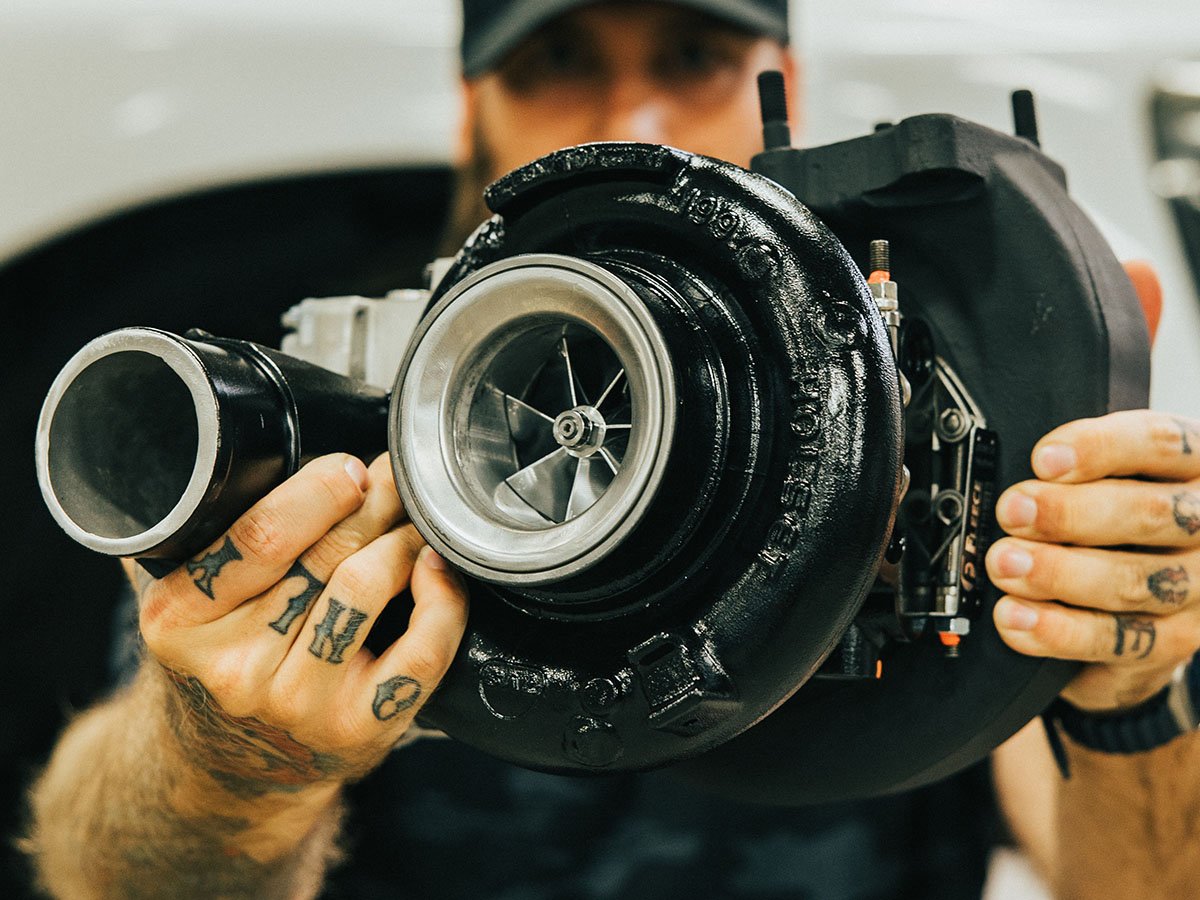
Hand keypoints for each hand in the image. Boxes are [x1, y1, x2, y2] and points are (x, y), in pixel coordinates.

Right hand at [133, 452, 468, 796]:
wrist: (233, 763)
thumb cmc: (222, 656)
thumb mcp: (187, 597)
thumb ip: (208, 531)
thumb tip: (264, 445)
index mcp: (180, 619)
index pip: (262, 535)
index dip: (320, 489)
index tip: (350, 467)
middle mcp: (237, 667)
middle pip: (327, 554)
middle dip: (375, 500)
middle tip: (396, 477)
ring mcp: (300, 703)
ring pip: (369, 588)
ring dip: (405, 539)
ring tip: (413, 519)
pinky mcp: (358, 728)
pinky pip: (421, 651)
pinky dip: (443, 600)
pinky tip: (439, 570)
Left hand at [986, 410, 1199, 710]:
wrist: (1143, 597)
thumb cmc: (1114, 521)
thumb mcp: (1106, 479)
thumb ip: (1074, 473)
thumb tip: (1017, 483)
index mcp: (1192, 467)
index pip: (1160, 443)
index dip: (1099, 448)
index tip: (1043, 460)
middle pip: (1148, 514)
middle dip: (1069, 513)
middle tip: (1012, 513)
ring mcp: (1198, 587)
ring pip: (1134, 581)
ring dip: (1058, 573)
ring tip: (1005, 565)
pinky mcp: (1175, 639)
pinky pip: (1119, 639)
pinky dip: (1059, 631)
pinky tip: (1017, 619)